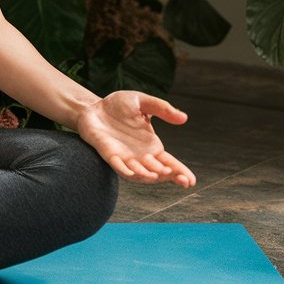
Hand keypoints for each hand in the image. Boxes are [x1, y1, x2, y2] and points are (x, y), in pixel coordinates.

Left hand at [76, 91, 196, 187]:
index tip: (191, 180)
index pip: (169, 162)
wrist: (92, 106)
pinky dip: (124, 170)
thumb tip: (184, 118)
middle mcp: (139, 155)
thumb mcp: (142, 102)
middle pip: (157, 171)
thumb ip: (161, 108)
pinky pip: (117, 165)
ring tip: (158, 174)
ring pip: (138, 172)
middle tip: (181, 178)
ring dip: (147, 175)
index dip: (180, 172)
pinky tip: (132, 172)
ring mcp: (123, 156)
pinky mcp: (108, 153)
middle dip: (168, 176)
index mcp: (151, 145)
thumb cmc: (118, 105)